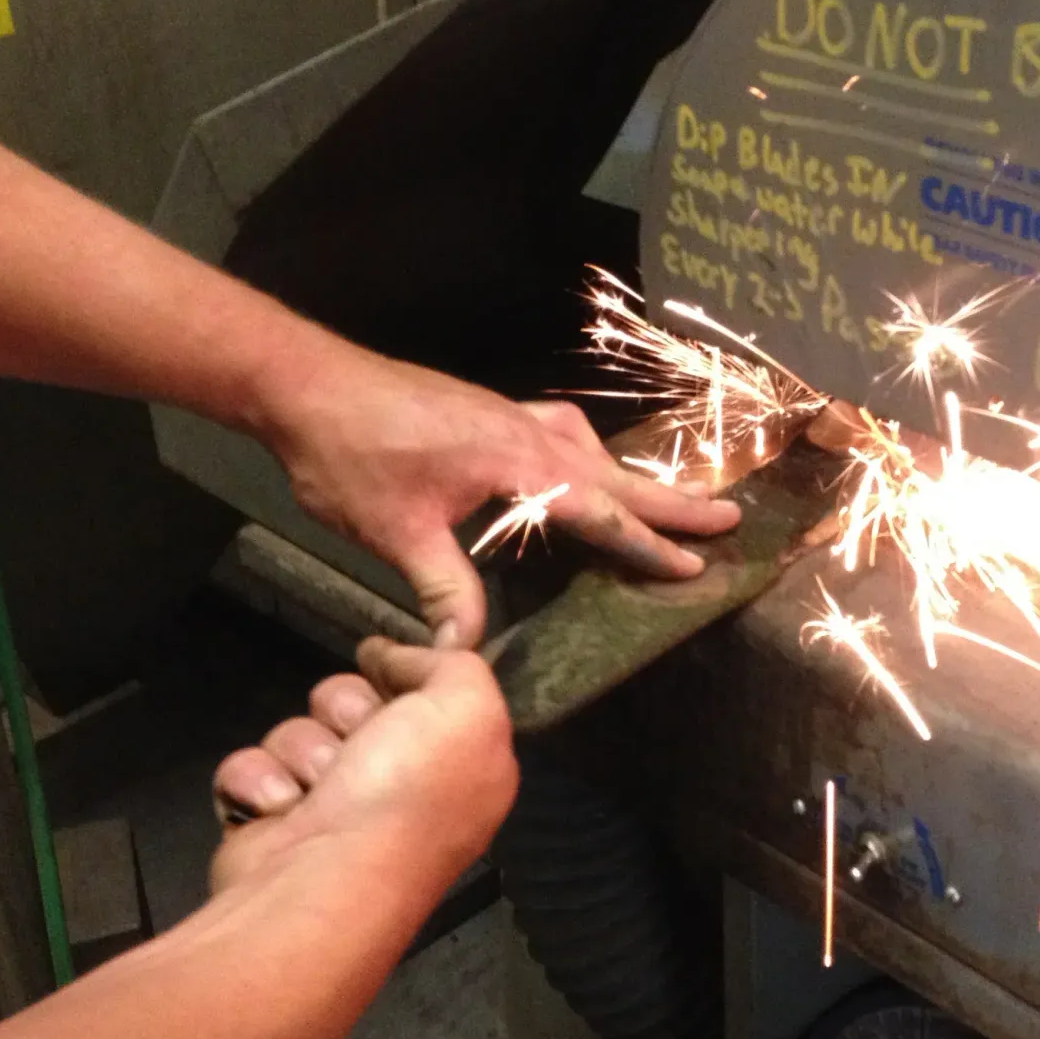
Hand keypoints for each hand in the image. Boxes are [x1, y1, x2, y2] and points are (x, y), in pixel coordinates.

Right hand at [209, 640, 517, 897]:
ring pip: (302, 730)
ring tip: (320, 786)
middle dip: (349, 710)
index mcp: (463, 766)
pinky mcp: (275, 824)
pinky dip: (258, 781)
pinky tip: (281, 809)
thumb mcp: (469, 708)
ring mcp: (337, 810)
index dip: (406, 672)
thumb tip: (410, 657)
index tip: (385, 661)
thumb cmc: (405, 797)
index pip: (432, 695)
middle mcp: (405, 788)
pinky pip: (253, 765)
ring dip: (303, 749)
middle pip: (360, 703)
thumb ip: (457, 665)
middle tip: (359, 741)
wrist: (317, 887)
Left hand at [262, 350, 740, 647]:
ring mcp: (510, 416)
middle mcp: (527, 433)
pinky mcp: (489, 411)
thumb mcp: (397, 532)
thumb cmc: (350, 456)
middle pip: (616, 474)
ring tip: (672, 499)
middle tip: (732, 516)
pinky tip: (581, 461)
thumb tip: (468, 654)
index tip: (695, 565)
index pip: (599, 512)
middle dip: (674, 500)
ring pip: (592, 451)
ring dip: (635, 477)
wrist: (307, 384)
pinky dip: (590, 453)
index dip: (648, 544)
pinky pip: (562, 433)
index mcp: (517, 463)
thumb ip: (443, 591)